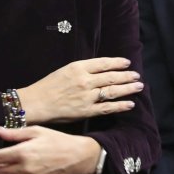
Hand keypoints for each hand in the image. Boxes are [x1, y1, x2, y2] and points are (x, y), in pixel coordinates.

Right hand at [16, 57, 142, 124]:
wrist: (34, 103)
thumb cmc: (47, 86)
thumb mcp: (64, 70)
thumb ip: (82, 70)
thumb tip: (102, 69)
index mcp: (78, 68)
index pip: (103, 63)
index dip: (118, 63)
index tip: (127, 63)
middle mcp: (84, 81)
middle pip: (111, 77)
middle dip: (127, 76)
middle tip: (137, 76)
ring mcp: (86, 97)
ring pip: (113, 91)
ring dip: (128, 88)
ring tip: (139, 86)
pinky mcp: (86, 111)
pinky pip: (107, 108)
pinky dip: (120, 106)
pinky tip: (130, 104)